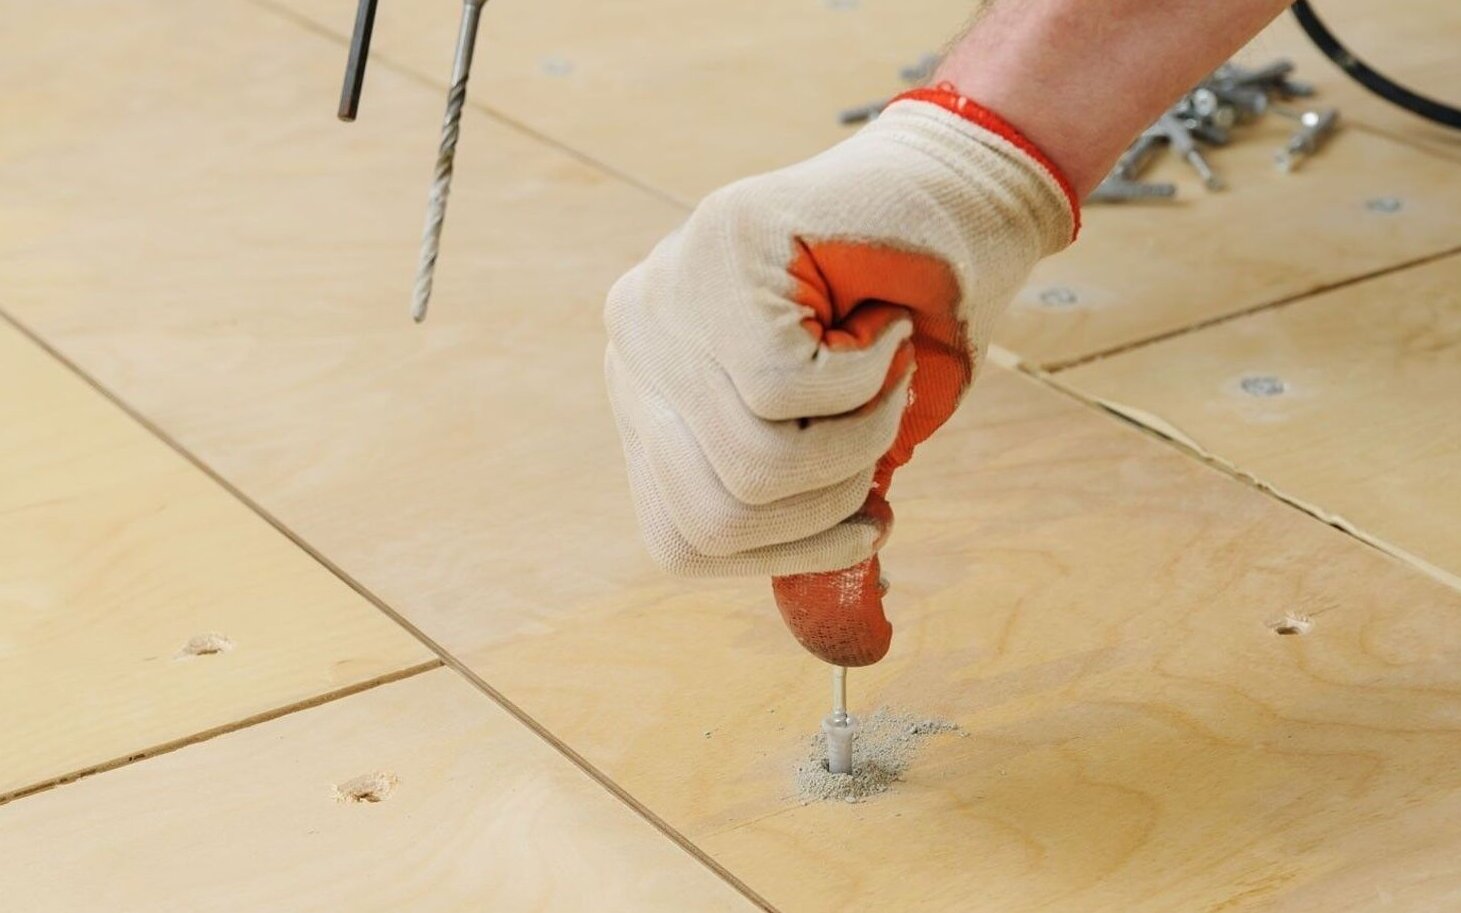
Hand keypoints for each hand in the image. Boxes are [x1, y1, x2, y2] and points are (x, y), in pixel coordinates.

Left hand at [605, 88, 1076, 665]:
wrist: (962, 198)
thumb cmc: (910, 325)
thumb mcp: (845, 439)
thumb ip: (807, 513)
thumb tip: (836, 626)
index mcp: (654, 401)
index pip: (681, 541)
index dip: (785, 556)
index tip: (862, 527)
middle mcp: (637, 346)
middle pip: (711, 518)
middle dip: (829, 506)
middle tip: (885, 436)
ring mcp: (667, 292)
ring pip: (751, 461)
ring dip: (858, 442)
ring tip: (889, 380)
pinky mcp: (719, 244)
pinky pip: (784, 386)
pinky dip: (867, 381)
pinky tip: (883, 332)